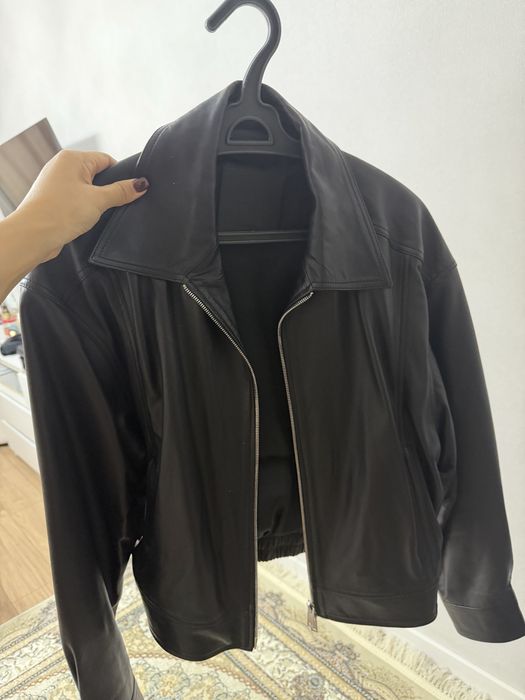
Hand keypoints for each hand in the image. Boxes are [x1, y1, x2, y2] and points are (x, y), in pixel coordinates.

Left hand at [15, 149, 149, 259]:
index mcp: (72, 159)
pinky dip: (85, 208)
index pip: (106, 160)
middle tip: (118, 205)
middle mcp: (62, 167)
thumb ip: (121, 192)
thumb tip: (141, 184)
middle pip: (97, 174)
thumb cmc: (60, 212)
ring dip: (96, 201)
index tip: (131, 191)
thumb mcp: (98, 200)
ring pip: (87, 189)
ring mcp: (56, 184)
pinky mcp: (54, 200)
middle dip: (108, 190)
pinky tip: (89, 219)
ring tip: (101, 214)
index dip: (120, 175)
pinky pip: (77, 199)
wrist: (32, 235)